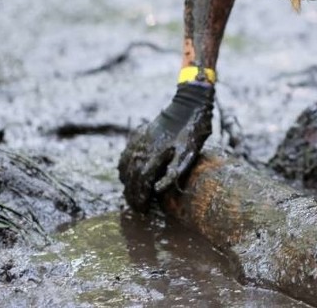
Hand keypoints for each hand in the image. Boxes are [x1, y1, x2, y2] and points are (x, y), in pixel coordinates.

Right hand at [118, 82, 213, 211]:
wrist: (188, 105)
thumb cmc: (193, 131)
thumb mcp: (189, 154)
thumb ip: (173, 172)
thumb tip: (157, 190)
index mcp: (152, 157)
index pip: (141, 185)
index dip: (140, 200)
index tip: (143, 212)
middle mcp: (140, 151)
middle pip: (131, 179)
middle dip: (132, 196)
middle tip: (138, 209)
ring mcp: (138, 142)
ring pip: (125, 168)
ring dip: (127, 184)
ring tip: (132, 196)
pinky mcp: (139, 136)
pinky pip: (125, 156)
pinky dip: (123, 169)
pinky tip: (126, 175)